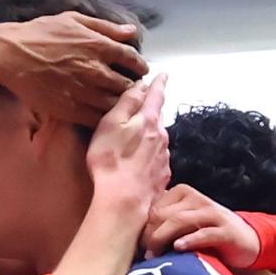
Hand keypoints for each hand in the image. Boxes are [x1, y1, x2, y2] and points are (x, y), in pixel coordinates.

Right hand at [0, 11, 147, 127]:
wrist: (10, 55)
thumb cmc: (41, 33)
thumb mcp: (74, 20)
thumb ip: (106, 27)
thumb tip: (131, 31)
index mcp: (98, 46)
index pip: (131, 59)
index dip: (140, 66)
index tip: (141, 70)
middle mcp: (95, 70)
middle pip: (127, 85)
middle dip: (134, 87)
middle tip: (135, 89)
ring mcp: (83, 92)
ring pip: (115, 104)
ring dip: (122, 104)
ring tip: (123, 103)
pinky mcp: (70, 110)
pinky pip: (97, 118)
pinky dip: (106, 118)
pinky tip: (106, 115)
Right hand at [85, 72, 168, 208]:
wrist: (124, 200)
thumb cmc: (111, 160)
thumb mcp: (112, 123)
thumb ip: (127, 102)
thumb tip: (141, 85)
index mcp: (149, 120)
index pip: (156, 94)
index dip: (159, 83)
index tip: (163, 75)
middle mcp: (162, 136)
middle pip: (157, 117)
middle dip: (151, 111)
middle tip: (143, 108)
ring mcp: (163, 157)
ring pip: (158, 138)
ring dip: (149, 135)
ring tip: (135, 139)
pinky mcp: (161, 175)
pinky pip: (156, 159)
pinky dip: (149, 156)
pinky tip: (138, 162)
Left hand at [144, 183, 257, 267]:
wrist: (246, 240)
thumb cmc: (207, 234)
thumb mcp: (185, 224)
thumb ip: (164, 222)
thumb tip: (133, 235)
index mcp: (182, 193)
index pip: (153, 208)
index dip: (142, 228)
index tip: (138, 248)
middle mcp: (196, 199)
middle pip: (163, 214)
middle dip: (150, 235)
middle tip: (146, 255)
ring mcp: (212, 213)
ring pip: (179, 221)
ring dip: (163, 239)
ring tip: (155, 256)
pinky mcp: (225, 230)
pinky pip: (204, 233)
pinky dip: (189, 240)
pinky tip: (178, 248)